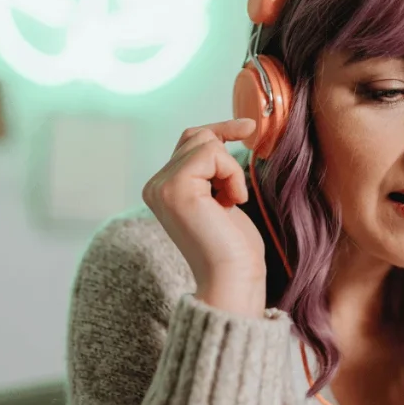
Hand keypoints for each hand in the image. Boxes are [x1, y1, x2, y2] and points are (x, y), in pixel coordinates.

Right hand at [142, 119, 266, 316]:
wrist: (233, 276)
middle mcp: (155, 186)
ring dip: (231, 170)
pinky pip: (212, 153)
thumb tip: (228, 129)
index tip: (248, 128)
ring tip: (231, 201)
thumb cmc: (234, 245)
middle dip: (226, 153)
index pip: (189, 141)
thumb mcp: (221, 195)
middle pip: (196, 136)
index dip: (220, 131)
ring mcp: (161, 186)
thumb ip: (212, 168)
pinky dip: (232, 174)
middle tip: (235, 193)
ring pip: (206, 142)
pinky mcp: (175, 187)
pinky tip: (232, 202)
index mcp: (162, 188)